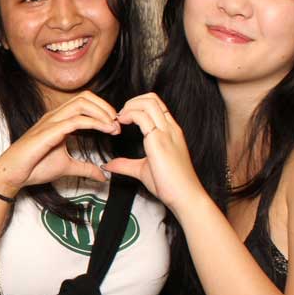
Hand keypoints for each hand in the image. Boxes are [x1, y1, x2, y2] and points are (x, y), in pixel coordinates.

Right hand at [0, 91, 118, 195]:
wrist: (13, 174)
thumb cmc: (33, 167)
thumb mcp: (66, 167)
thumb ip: (85, 168)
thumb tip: (102, 174)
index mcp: (58, 120)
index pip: (84, 103)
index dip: (102, 110)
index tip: (115, 126)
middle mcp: (55, 116)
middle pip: (85, 97)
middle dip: (106, 107)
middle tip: (118, 123)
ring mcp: (51, 121)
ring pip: (82, 103)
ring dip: (102, 113)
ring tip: (114, 126)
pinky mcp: (49, 131)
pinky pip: (76, 120)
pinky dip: (95, 123)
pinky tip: (105, 130)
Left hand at [100, 93, 205, 209]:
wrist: (185, 196)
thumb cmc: (169, 185)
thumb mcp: (142, 170)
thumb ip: (125, 164)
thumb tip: (108, 165)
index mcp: (170, 132)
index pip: (156, 105)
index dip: (137, 105)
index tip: (123, 118)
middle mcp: (170, 128)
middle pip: (152, 98)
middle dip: (131, 101)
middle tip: (119, 116)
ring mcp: (166, 132)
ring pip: (148, 102)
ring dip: (129, 106)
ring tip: (119, 119)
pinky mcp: (159, 140)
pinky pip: (142, 116)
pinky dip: (128, 115)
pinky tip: (120, 124)